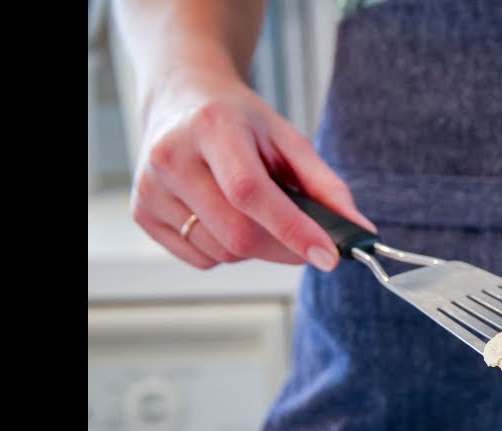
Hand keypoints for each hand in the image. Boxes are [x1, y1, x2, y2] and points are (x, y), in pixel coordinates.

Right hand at [126, 66, 375, 270]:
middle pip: (237, 234)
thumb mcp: (288, 140)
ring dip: (254, 249)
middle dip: (282, 248)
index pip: (251, 193)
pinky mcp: (141, 213)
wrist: (182, 100)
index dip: (292, 230)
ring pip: (220, 252)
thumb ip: (326, 186)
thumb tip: (359, 230)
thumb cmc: (241, 123)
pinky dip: (225, 250)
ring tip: (253, 212)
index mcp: (212, 128)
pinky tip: (224, 217)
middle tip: (304, 240)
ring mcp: (150, 188)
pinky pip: (199, 258)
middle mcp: (171, 157)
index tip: (328, 256)